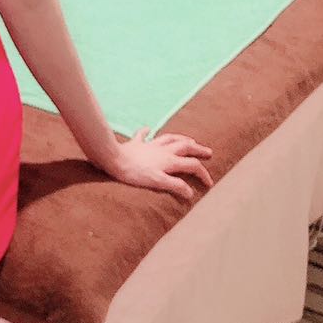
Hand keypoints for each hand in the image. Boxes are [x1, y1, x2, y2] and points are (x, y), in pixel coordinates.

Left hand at [95, 128, 213, 202]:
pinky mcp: (136, 143)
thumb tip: (190, 192)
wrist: (113, 159)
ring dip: (181, 138)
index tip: (209, 183)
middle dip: (198, 149)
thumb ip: (175, 186)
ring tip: (189, 140)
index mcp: (169, 161)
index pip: (192, 165)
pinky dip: (147, 132)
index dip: (203, 174)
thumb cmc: (135, 173)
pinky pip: (143, 135)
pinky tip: (148, 130)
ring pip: (170, 138)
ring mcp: (150, 145)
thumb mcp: (157, 182)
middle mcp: (163, 150)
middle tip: (208, 152)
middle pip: (185, 147)